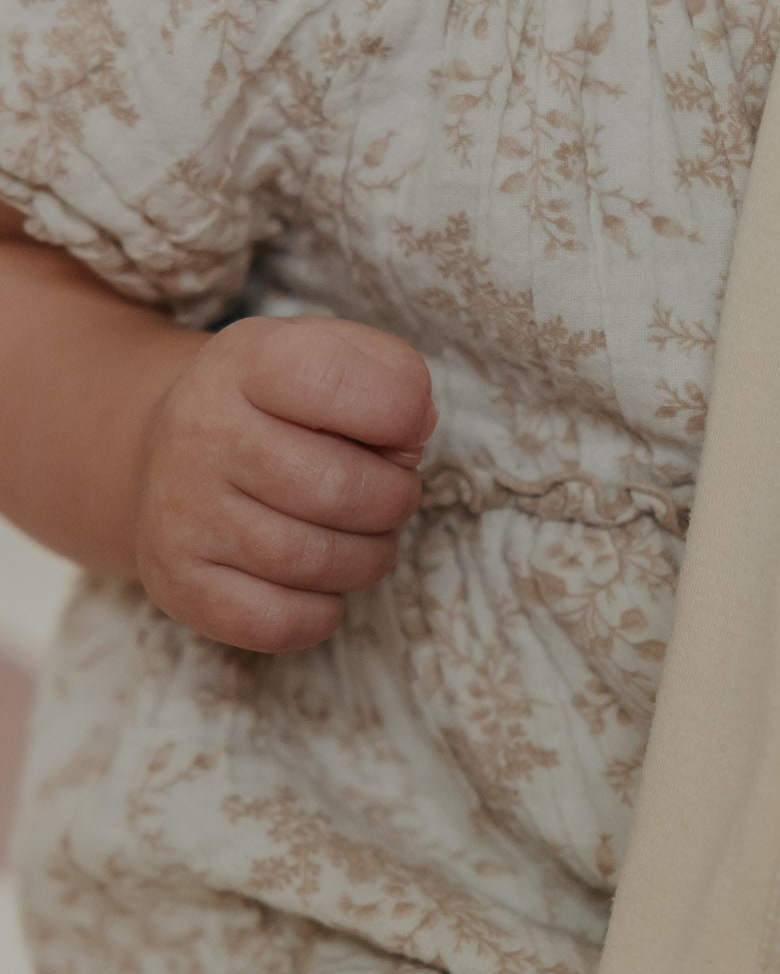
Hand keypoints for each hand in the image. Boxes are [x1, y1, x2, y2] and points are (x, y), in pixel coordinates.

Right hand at [130, 316, 435, 652]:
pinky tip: (317, 578)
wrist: (168, 453)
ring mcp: (181, 512)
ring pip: (320, 562)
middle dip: (395, 496)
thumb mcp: (330, 351)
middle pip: (342, 488)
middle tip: (387, 490)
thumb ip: (392, 373)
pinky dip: (323, 610)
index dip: (401, 412)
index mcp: (247, 361)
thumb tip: (417, 426)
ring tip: (358, 531)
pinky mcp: (176, 582)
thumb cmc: (279, 405)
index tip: (403, 428)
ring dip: (369, 555)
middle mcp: (201, 431)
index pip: (337, 382)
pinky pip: (282, 623)